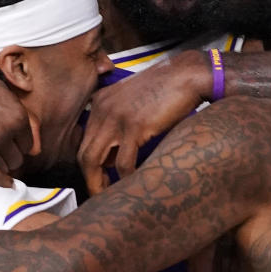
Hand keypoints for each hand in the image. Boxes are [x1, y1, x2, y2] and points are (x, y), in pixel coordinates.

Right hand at [0, 51, 35, 186]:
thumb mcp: (4, 94)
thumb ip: (21, 119)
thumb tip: (35, 151)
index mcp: (16, 115)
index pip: (27, 146)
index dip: (18, 147)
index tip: (11, 148)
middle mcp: (2, 130)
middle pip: (16, 159)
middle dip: (8, 157)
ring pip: (2, 168)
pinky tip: (3, 182)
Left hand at [78, 51, 210, 194]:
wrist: (187, 75)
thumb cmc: (166, 91)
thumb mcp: (133, 103)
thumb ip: (118, 126)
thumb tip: (111, 159)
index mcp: (100, 102)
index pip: (84, 140)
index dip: (89, 165)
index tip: (99, 180)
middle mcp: (102, 109)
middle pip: (83, 153)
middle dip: (90, 179)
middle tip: (101, 195)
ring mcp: (116, 117)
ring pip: (94, 160)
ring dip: (100, 184)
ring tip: (111, 196)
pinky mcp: (134, 126)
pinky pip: (122, 162)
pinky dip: (126, 177)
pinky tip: (133, 183)